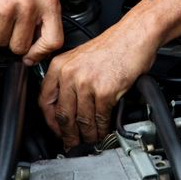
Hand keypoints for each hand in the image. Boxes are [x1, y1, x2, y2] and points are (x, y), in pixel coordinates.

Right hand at [0, 0, 62, 63]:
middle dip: (14, 40)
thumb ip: (45, 19)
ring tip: (2, 11)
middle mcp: (30, 6)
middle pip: (21, 47)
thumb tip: (40, 49)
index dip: (41, 54)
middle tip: (12, 23)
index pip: (54, 41)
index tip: (32, 57)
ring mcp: (8, 9)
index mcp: (49, 3)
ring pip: (2, 41)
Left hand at [38, 22, 155, 148]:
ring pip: (82, 120)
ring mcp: (86, 83)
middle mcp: (70, 74)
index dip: (50, 121)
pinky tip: (103, 131)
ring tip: (90, 142)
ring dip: (87, 135)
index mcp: (60, 65)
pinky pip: (100, 117)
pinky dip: (102, 129)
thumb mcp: (81, 57)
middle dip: (68, 135)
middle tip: (72, 144)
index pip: (45, 100)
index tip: (57, 130)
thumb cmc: (113, 45)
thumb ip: (70, 77)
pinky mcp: (104, 90)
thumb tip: (69, 104)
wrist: (134, 35)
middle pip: (63, 114)